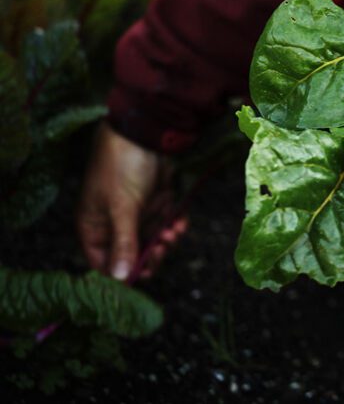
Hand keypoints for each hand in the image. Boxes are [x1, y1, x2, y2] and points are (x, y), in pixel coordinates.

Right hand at [76, 123, 186, 280]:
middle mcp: (114, 225)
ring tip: (174, 231)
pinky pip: (167, 224)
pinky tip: (181, 222)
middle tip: (163, 247)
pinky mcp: (156, 204)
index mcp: (94, 229)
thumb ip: (124, 243)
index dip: (123, 273)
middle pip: (133, 256)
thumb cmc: (122, 167)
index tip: (143, 272)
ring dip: (166, 240)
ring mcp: (136, 215)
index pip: (104, 264)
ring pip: (153, 242)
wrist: (145, 133)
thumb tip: (119, 277)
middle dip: (151, 255)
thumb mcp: (122, 207)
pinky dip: (175, 226)